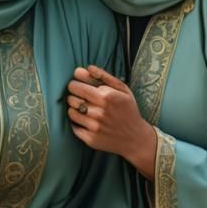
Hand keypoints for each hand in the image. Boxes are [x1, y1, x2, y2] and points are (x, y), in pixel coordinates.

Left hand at [67, 65, 157, 179]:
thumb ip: (104, 76)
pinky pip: (74, 126)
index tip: (78, 86)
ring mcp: (94, 127)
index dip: (75, 85)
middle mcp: (99, 112)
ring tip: (84, 109)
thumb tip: (86, 68)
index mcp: (106, 97)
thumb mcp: (122, 89)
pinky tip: (87, 121)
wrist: (135, 138)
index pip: (76, 86)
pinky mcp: (90, 139)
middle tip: (82, 98)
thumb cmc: (128, 110)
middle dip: (74, 96)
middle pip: (71, 98)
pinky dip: (77, 122)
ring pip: (71, 112)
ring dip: (74, 109)